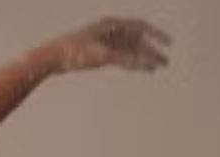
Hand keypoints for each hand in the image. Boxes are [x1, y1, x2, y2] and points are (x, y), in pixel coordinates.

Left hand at [39, 16, 172, 74]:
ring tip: (156, 67)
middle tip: (165, 62)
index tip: (169, 43)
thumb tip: (146, 64)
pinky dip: (132, 63)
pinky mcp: (98, 53)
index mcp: (111, 25)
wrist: (51, 57)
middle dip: (151, 51)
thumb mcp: (102, 56)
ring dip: (143, 58)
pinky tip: (141, 69)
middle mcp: (110, 31)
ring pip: (129, 49)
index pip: (141, 26)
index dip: (157, 34)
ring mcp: (104, 42)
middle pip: (137, 40)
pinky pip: (121, 57)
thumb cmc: (73, 52)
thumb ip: (125, 60)